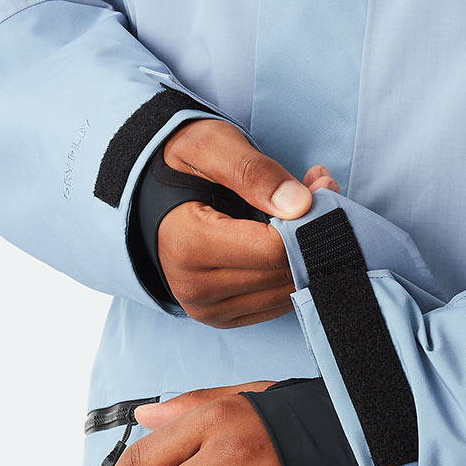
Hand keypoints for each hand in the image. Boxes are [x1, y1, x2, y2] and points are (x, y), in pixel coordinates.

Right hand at [159, 118, 339, 327]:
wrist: (146, 194)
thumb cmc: (181, 165)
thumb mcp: (212, 147)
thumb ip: (255, 172)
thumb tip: (301, 204)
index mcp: (189, 244)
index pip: (273, 250)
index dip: (308, 219)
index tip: (319, 187)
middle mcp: (195, 287)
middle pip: (283, 272)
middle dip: (312, 234)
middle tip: (318, 192)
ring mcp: (208, 309)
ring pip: (286, 292)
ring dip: (307, 255)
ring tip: (300, 214)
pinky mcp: (221, 318)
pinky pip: (276, 305)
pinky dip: (290, 273)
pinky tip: (285, 241)